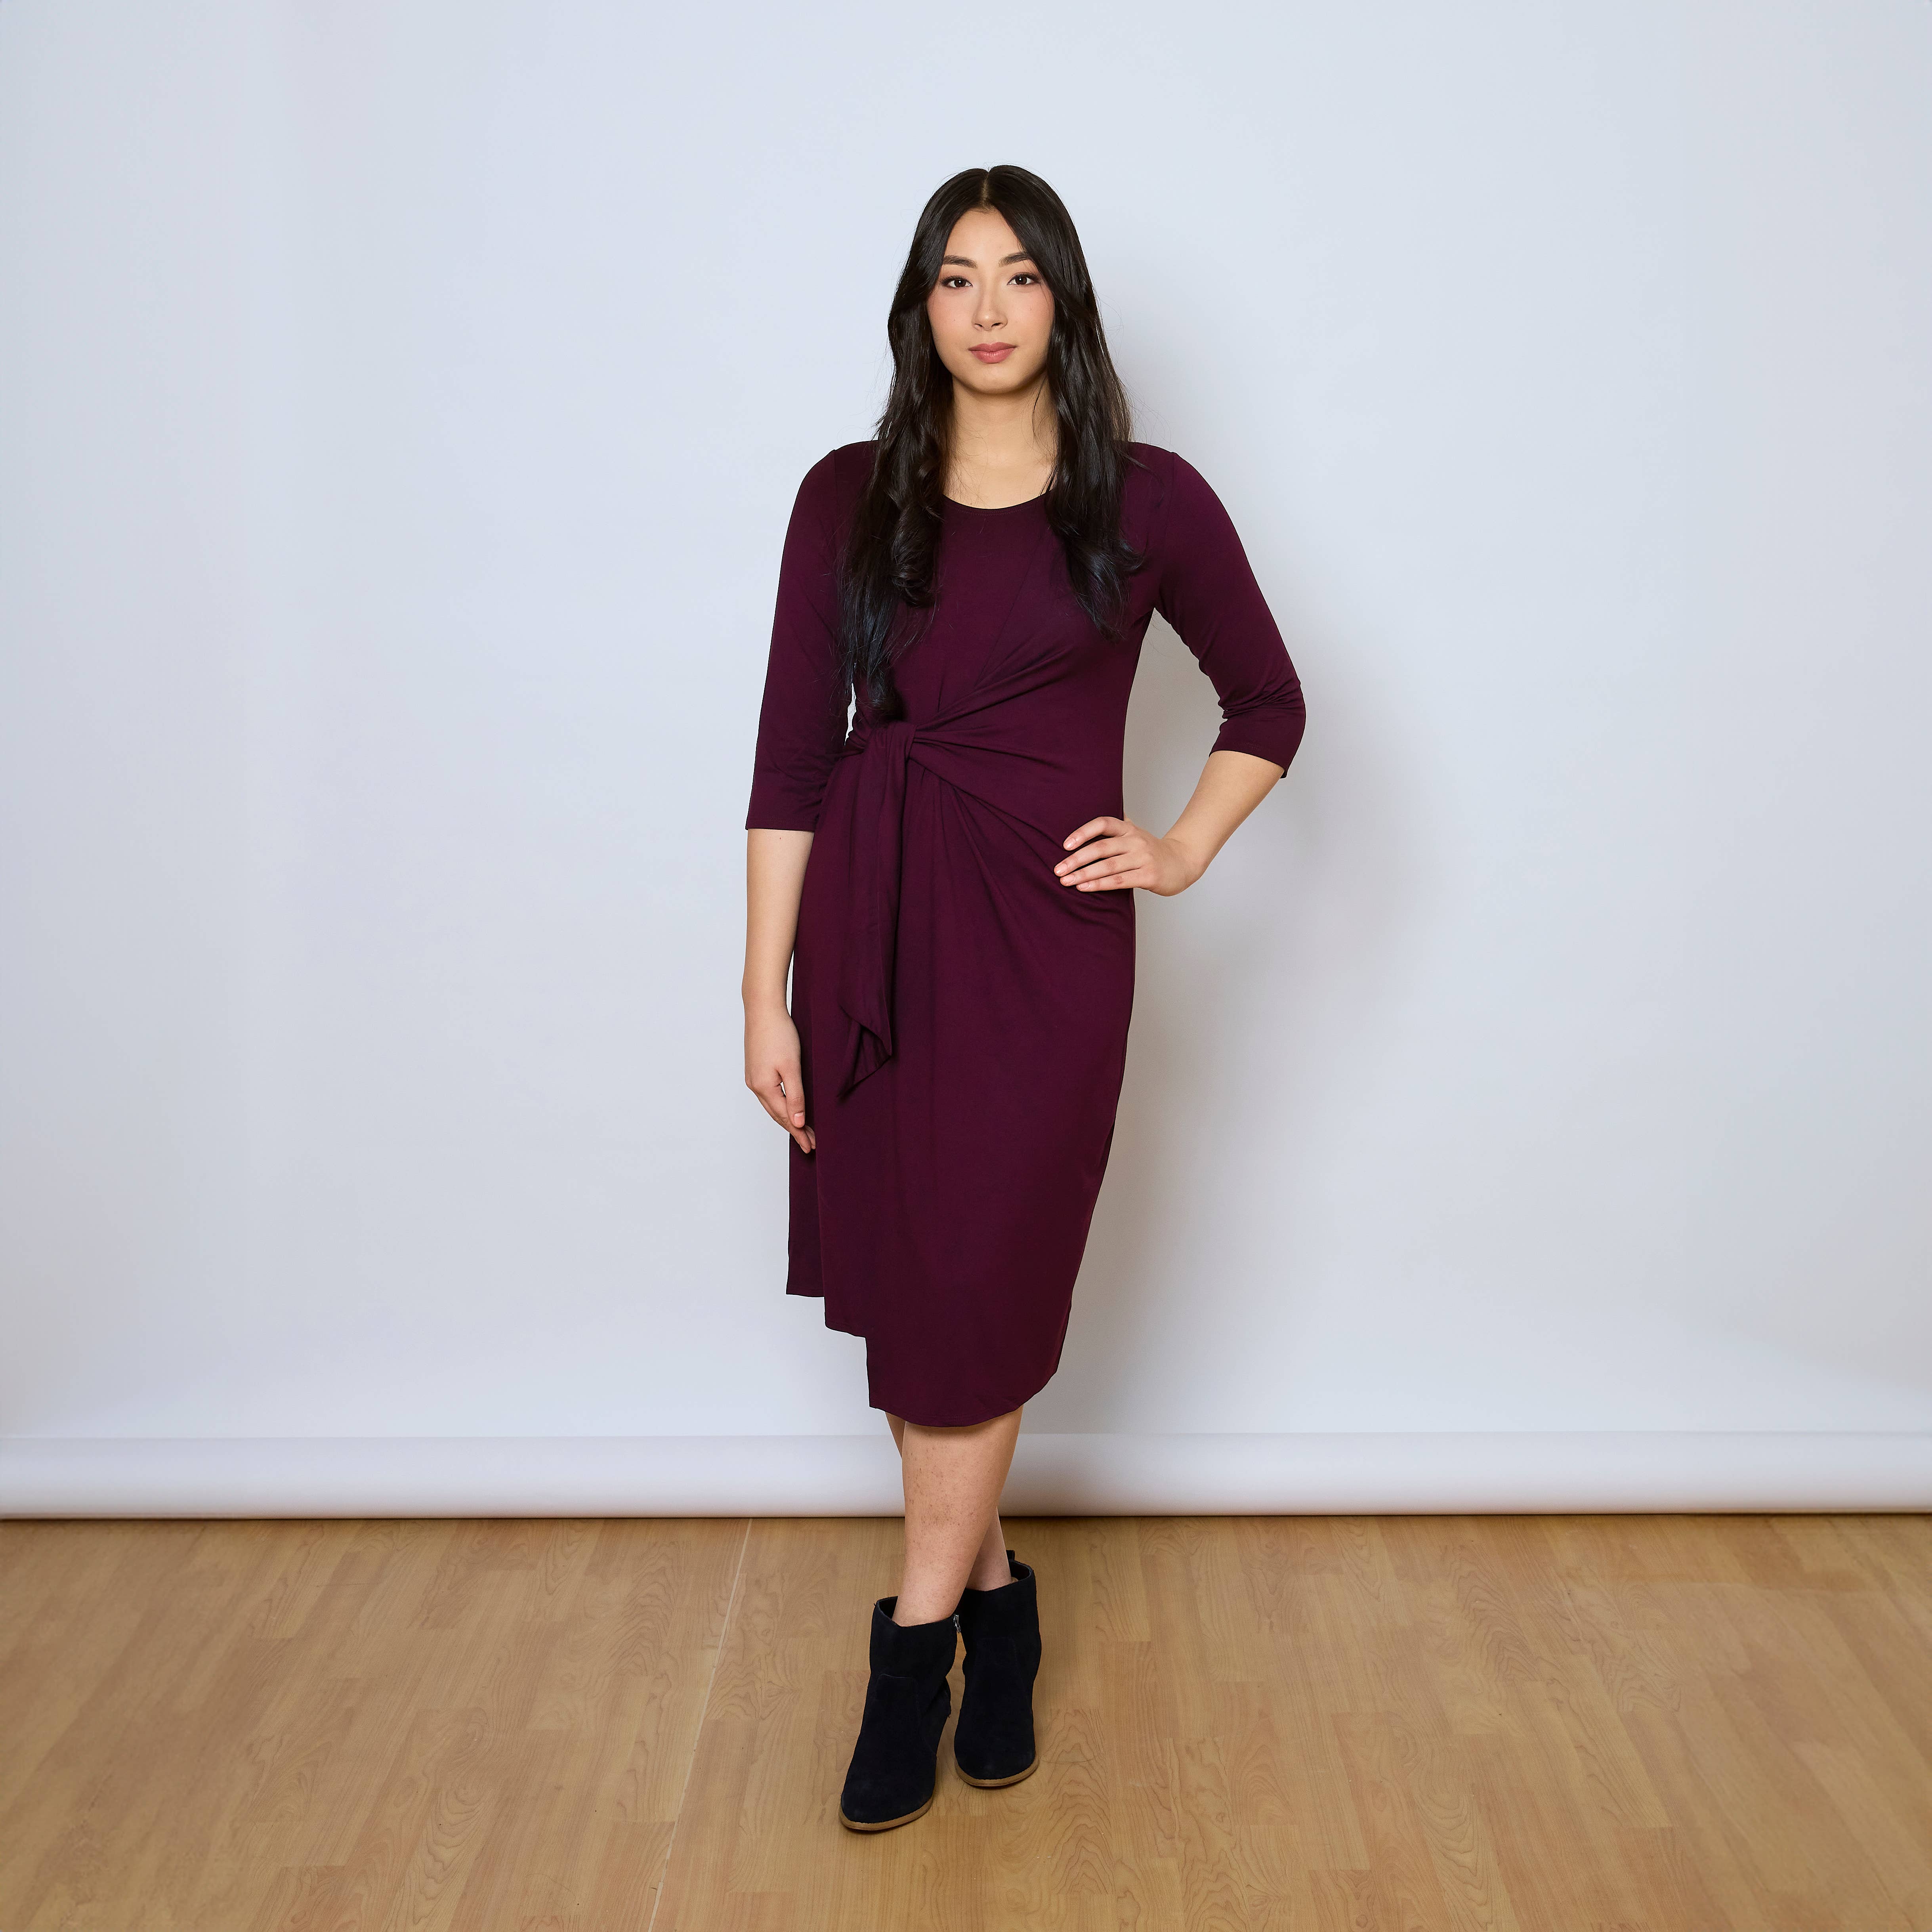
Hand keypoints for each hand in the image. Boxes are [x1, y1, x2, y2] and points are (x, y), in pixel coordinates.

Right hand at [745, 1005, 814, 1151]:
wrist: (763, 1009)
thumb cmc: (779, 1034)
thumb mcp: (792, 1067)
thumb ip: (795, 1096)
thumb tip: (798, 1121)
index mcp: (764, 1087)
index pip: (785, 1118)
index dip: (799, 1133)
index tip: (811, 1147)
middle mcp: (755, 1086)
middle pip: (777, 1115)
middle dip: (794, 1130)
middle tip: (809, 1144)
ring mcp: (753, 1077)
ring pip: (772, 1106)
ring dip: (786, 1118)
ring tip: (800, 1130)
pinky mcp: (755, 1069)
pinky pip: (769, 1095)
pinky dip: (779, 1105)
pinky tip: (786, 1107)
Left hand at [1054, 815, 1202, 896]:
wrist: (1183, 863)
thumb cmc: (1152, 851)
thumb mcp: (1135, 834)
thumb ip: (1115, 829)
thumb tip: (1088, 822)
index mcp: (1129, 829)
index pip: (1103, 824)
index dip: (1082, 833)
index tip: (1065, 845)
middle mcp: (1135, 840)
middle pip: (1101, 848)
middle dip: (1076, 859)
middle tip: (1058, 869)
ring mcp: (1143, 858)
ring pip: (1108, 866)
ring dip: (1084, 874)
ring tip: (1066, 881)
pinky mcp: (1149, 875)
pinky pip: (1119, 881)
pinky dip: (1099, 884)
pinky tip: (1084, 888)